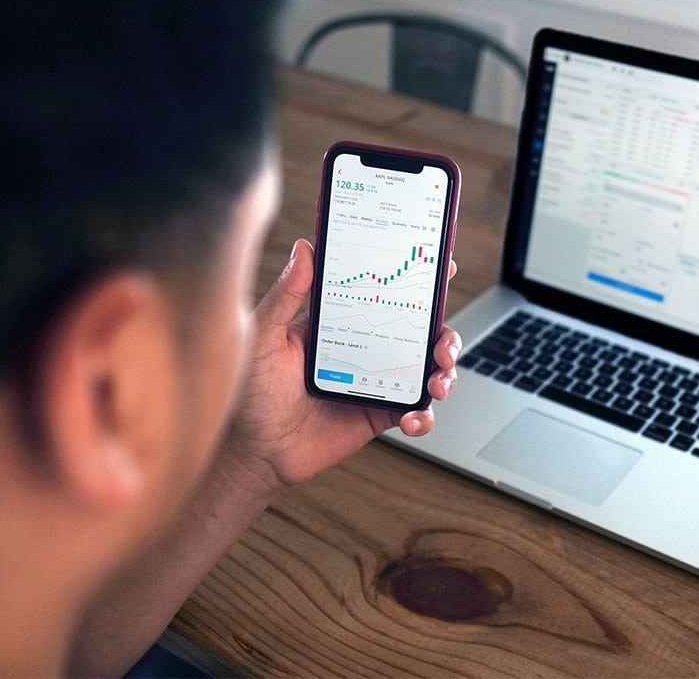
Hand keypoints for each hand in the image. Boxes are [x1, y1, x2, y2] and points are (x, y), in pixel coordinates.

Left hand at [226, 238, 460, 489]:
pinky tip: (412, 420)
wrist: (257, 450)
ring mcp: (378, 381)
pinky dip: (424, 417)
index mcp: (344, 321)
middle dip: (445, 333)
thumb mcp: (265, 336)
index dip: (418, 280)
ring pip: (429, 369)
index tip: (440, 268)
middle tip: (442, 344)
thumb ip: (286, 294)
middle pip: (422, 331)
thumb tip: (304, 249)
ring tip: (437, 383)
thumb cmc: (253, 391)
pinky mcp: (381, 414)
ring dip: (445, 372)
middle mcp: (368, 347)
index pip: (387, 292)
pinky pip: (417, 412)